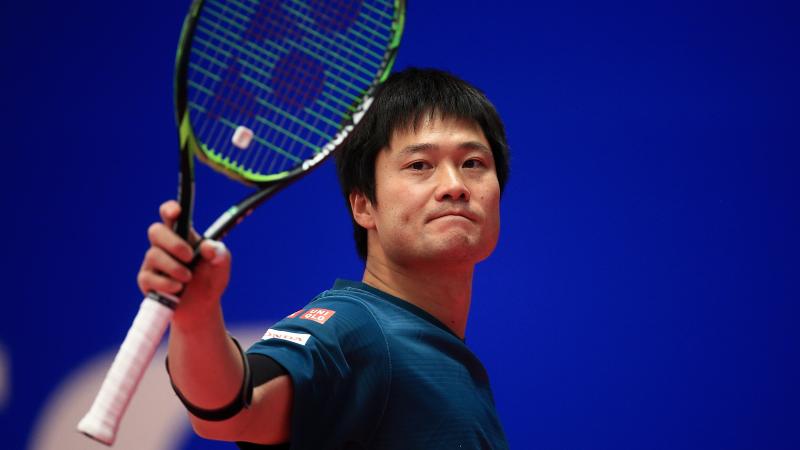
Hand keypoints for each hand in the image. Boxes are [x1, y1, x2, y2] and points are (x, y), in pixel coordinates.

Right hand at [137, 200, 230, 321]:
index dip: (170, 209)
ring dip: (174, 267)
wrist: (202, 308)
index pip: (171, 215)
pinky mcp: (147, 280)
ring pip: (153, 255)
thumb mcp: (221, 266)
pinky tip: (178, 288)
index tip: (176, 212)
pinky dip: (166, 283)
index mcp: (183, 235)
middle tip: (189, 256)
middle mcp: (165, 245)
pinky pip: (148, 277)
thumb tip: (208, 247)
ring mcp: (153, 262)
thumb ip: (219, 253)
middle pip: (156, 231)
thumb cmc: (210, 279)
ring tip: (188, 278)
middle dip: (173, 243)